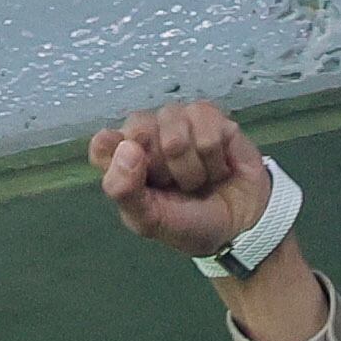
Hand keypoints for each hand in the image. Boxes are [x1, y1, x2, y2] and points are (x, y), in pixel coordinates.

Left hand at [90, 100, 275, 258]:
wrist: (238, 224)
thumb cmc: (189, 222)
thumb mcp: (149, 221)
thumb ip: (124, 190)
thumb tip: (126, 148)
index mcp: (122, 160)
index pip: (103, 143)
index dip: (119, 158)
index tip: (140, 178)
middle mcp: (146, 133)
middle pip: (138, 131)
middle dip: (162, 169)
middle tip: (173, 185)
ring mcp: (178, 121)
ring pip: (175, 134)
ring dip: (191, 169)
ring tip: (197, 180)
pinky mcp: (210, 116)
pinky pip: (207, 131)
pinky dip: (214, 159)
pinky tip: (216, 167)